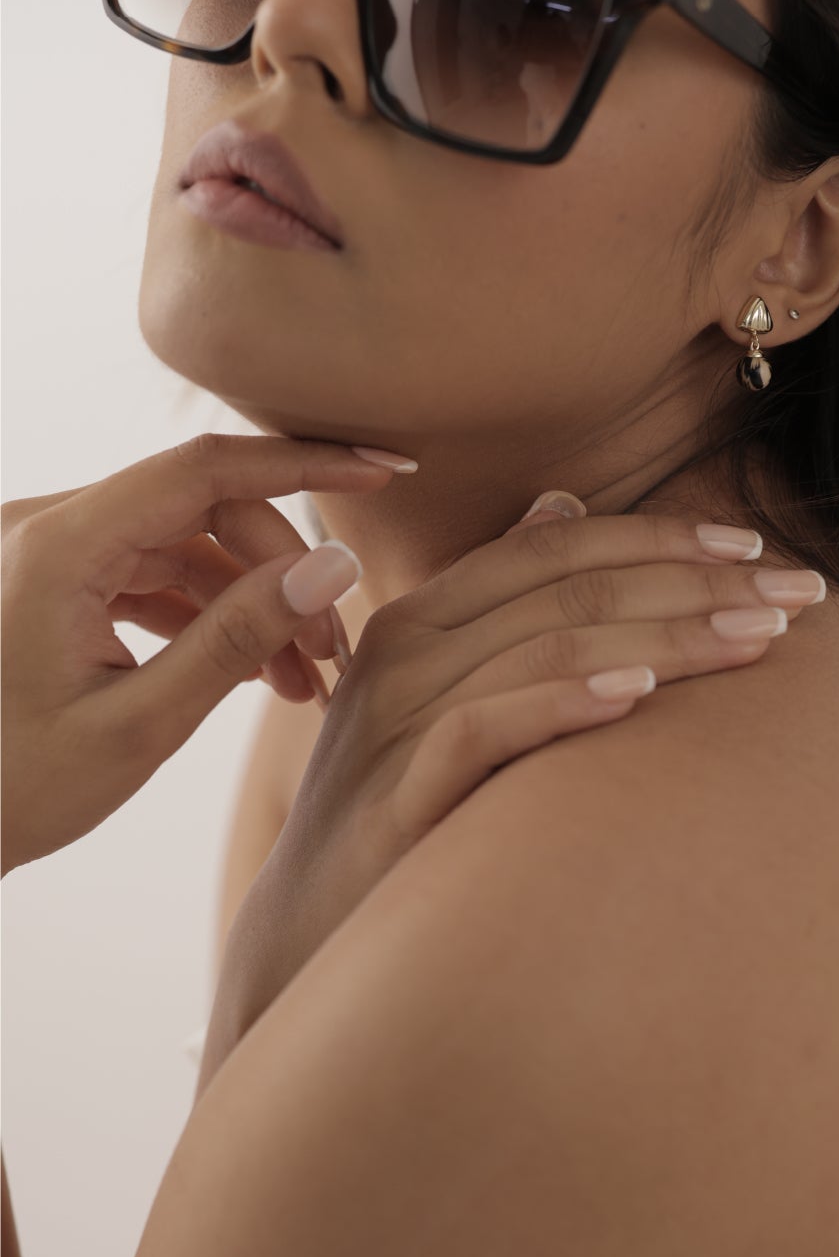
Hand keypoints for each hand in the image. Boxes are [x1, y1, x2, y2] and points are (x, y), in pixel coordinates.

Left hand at [0, 433, 408, 876]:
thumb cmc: (13, 791)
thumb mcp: (140, 724)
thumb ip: (236, 638)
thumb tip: (333, 566)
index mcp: (56, 546)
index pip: (203, 470)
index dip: (304, 465)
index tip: (384, 474)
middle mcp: (46, 527)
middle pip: (203, 508)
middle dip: (282, 569)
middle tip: (332, 651)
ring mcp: (49, 553)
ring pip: (187, 545)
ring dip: (255, 602)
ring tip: (306, 679)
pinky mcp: (56, 583)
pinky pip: (156, 574)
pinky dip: (213, 617)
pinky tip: (260, 673)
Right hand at [202, 503, 824, 1087]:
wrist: (299, 938)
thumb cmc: (397, 815)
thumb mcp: (444, 697)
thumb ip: (502, 608)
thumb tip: (563, 506)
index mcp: (422, 617)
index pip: (554, 547)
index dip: (659, 537)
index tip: (758, 550)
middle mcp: (401, 651)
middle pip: (566, 588)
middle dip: (694, 583)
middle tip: (802, 594)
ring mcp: (392, 722)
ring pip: (544, 646)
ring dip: (664, 636)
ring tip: (760, 638)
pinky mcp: (393, 796)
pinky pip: (485, 732)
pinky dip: (564, 703)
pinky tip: (640, 696)